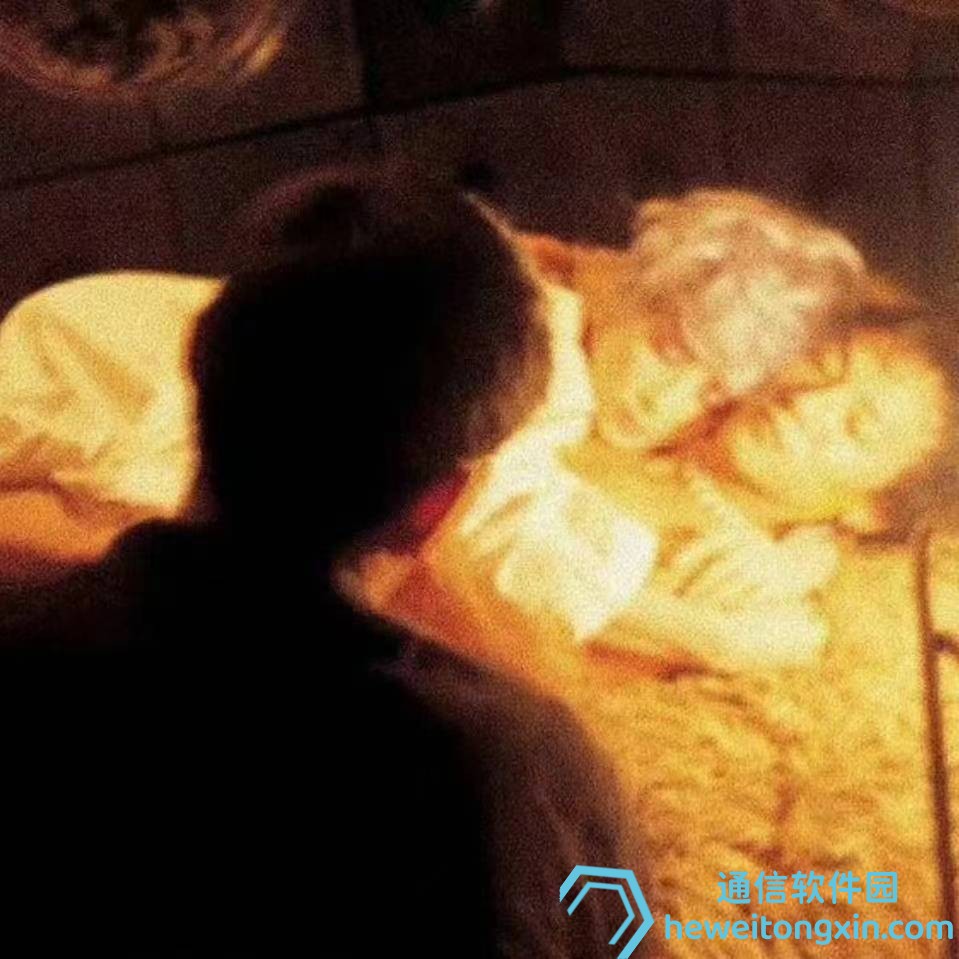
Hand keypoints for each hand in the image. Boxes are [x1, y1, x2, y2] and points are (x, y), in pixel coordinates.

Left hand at [659, 471, 838, 608]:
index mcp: (736, 534)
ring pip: (731, 588)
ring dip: (710, 599)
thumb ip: (709, 498)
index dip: (692, 552)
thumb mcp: (733, 519)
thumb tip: (688, 468)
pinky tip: (719, 612)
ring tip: (693, 607)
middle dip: (697, 585)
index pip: (712, 542)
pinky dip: (733, 606)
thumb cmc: (752, 542)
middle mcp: (749, 551)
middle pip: (718, 570)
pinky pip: (749, 600)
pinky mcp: (773, 589)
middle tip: (679, 597)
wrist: (796, 562)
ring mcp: (762, 570)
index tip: (672, 564)